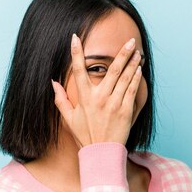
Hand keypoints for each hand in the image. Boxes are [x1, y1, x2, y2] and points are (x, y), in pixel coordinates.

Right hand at [51, 33, 142, 148]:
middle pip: (112, 70)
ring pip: (125, 78)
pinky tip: (139, 69)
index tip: (74, 37)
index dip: (76, 53)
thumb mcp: (68, 119)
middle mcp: (99, 98)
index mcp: (84, 98)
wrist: (101, 154)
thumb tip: (53, 82)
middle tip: (130, 41)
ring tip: (138, 52)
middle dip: (122, 53)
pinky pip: (132, 90)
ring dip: (132, 63)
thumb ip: (60, 99)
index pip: (78, 70)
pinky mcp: (125, 111)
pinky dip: (136, 78)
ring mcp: (113, 104)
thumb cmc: (84, 136)